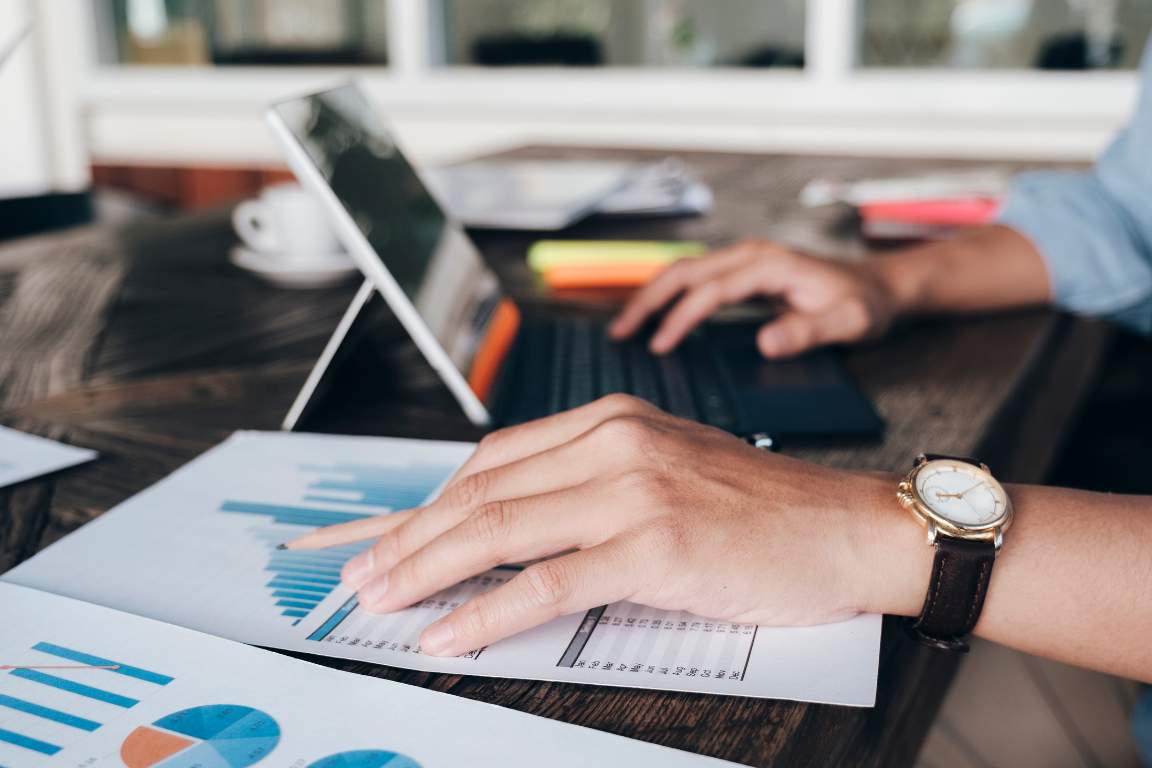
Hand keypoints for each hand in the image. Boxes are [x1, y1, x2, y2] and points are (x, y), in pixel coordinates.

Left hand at [339, 395, 927, 656]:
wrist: (847, 528)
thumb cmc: (761, 510)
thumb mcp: (667, 472)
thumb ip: (594, 485)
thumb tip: (515, 526)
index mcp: (612, 419)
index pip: (495, 458)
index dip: (433, 501)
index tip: (394, 535)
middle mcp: (615, 442)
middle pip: (482, 490)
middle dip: (409, 537)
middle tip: (362, 574)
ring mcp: (633, 490)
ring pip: (499, 529)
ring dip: (426, 570)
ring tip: (382, 601)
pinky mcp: (652, 545)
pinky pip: (547, 582)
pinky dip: (486, 611)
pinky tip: (451, 634)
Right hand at [607, 238, 900, 357]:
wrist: (880, 288)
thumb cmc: (866, 306)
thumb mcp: (850, 323)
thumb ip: (809, 332)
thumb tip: (764, 342)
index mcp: (771, 264)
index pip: (711, 290)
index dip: (681, 318)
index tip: (659, 346)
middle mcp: (752, 255)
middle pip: (684, 270)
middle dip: (647, 301)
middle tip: (620, 333)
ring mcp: (746, 260)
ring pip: (684, 271)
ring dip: (652, 296)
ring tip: (625, 328)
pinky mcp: (744, 273)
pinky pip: (696, 280)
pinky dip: (669, 296)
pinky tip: (655, 318)